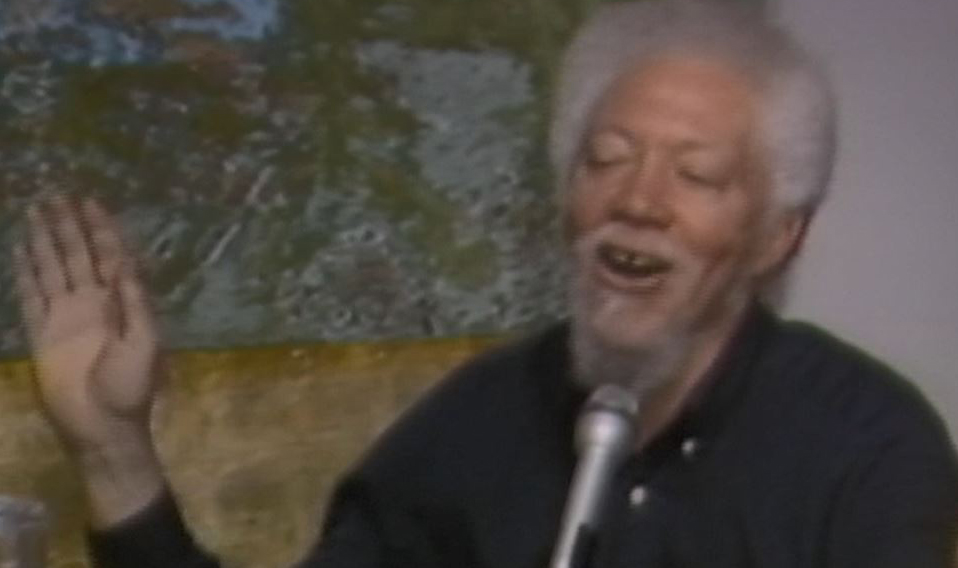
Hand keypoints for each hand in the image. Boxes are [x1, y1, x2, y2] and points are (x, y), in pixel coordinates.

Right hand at [14, 195, 161, 457]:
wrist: (102, 426)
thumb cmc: (130, 387)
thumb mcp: (144, 342)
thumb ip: (134, 302)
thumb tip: (123, 262)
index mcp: (123, 303)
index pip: (111, 256)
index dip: (102, 230)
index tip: (91, 202)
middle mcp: (94, 302)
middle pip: (80, 255)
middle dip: (71, 226)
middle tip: (58, 195)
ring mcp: (66, 315)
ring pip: (54, 267)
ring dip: (47, 239)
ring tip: (37, 209)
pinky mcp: (42, 330)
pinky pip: (31, 293)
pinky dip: (27, 269)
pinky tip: (22, 246)